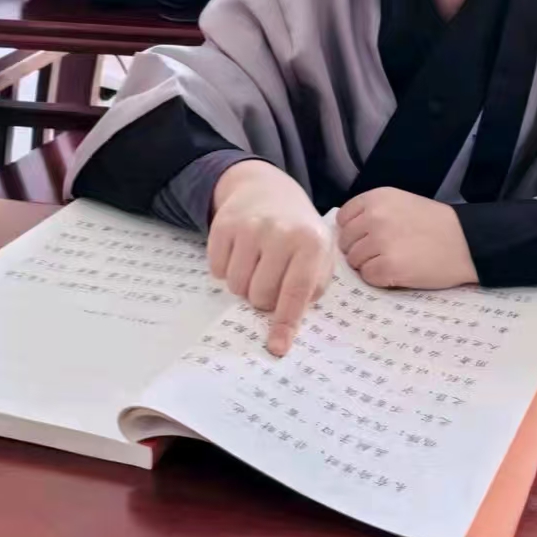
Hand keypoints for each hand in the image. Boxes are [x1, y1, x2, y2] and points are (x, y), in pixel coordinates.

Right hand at [208, 161, 333, 355]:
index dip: (285, 323)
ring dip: (244, 286)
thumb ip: (312, 287)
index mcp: (311, 242)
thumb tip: (287, 325)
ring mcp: (250, 227)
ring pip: (236, 286)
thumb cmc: (298, 230)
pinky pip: (217, 270)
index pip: (296, 292)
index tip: (276, 348)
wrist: (266, 188)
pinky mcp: (223, 225)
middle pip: (260, 296)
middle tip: (270, 282)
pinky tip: (240, 254)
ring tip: (256, 267)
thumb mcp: (319, 253)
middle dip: (263, 299)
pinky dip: (225, 271)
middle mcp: (281, 232)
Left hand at [336, 189, 477, 290]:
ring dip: (370, 265)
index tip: (367, 238)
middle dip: (360, 250)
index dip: (353, 231)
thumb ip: (374, 212)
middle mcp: (374, 217)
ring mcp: (380, 242)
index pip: (344, 218)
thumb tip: (347, 233)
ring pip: (355, 261)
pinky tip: (398, 272)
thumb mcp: (402, 203)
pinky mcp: (388, 266)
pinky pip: (368, 276)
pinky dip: (380, 278)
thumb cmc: (437, 224)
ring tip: (394, 261)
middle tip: (384, 252)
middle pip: (346, 242)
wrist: (467, 242)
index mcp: (377, 198)